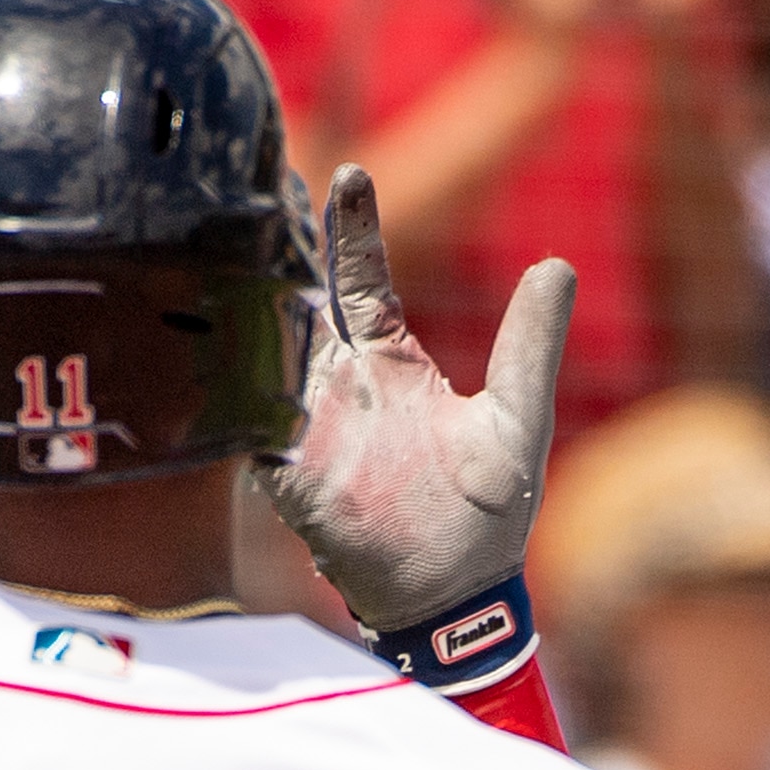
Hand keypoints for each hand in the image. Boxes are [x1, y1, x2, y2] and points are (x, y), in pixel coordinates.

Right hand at [264, 165, 576, 638]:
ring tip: (225, 244)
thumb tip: (558, 266)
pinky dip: (230, 388)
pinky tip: (211, 346)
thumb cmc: (490, 514)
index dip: (353, 228)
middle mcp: (341, 384)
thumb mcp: (516, 421)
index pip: (360, 278)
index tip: (350, 173)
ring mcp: (307, 425)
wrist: (454, 596)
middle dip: (271, 245)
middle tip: (252, 182)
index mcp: (391, 362)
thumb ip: (529, 347)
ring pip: (260, 347)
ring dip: (243, 302)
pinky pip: (245, 422)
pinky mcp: (286, 472)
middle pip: (292, 297)